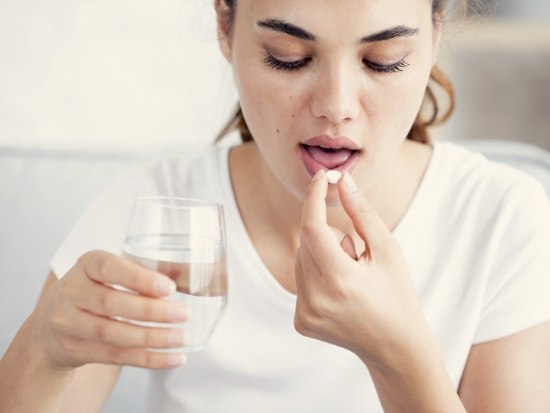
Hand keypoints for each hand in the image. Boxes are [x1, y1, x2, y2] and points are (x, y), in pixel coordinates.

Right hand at [30, 251, 188, 369]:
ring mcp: (69, 323)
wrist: (51, 325)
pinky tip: (173, 358)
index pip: (109, 268)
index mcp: (86, 264)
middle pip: (111, 303)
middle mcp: (72, 292)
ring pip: (112, 334)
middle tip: (184, 313)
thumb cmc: (96, 290)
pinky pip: (115, 357)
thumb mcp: (111, 273)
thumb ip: (144, 272)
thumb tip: (188, 275)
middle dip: (151, 311)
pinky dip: (148, 359)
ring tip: (181, 337)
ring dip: (152, 338)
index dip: (139, 278)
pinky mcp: (75, 350)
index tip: (170, 287)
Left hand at [294, 171, 430, 366]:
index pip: (312, 227)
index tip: (322, 177)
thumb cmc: (397, 294)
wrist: (395, 347)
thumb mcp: (388, 250)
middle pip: (306, 242)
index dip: (314, 197)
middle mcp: (316, 299)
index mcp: (340, 280)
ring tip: (350, 277)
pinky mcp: (300, 322)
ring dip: (321, 255)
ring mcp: (305, 314)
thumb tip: (342, 181)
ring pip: (300, 259)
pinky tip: (341, 292)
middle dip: (327, 234)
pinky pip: (300, 281)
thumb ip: (363, 213)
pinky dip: (316, 275)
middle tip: (356, 255)